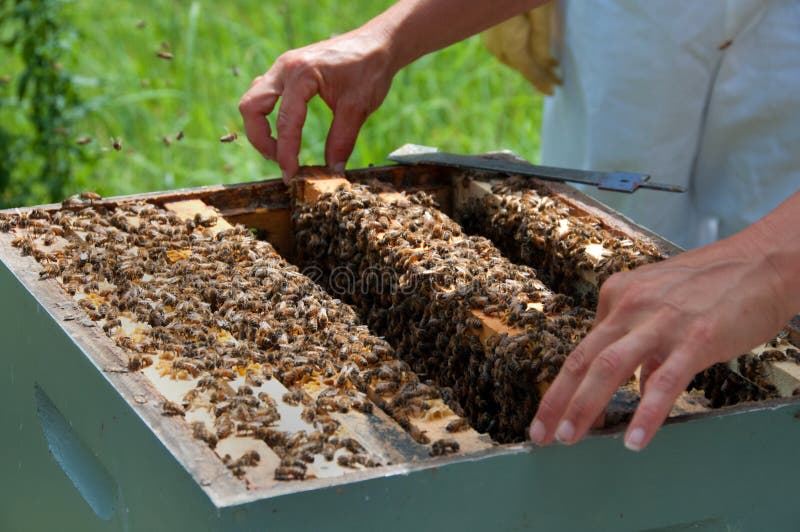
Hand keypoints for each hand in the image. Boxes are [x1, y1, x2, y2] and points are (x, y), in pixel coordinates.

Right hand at [239, 29, 396, 180]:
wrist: (377, 43)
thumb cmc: (370, 69)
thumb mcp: (359, 107)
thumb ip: (342, 140)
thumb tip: (332, 170)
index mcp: (302, 74)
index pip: (286, 121)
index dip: (286, 153)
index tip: (291, 176)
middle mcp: (285, 68)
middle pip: (251, 107)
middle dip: (261, 139)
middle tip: (280, 161)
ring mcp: (283, 67)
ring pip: (253, 99)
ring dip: (260, 127)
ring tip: (280, 149)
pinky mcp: (286, 71)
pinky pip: (263, 93)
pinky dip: (267, 115)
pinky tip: (284, 130)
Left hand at [529, 224, 796, 450]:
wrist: (762, 262)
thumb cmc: (713, 285)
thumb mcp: (660, 302)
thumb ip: (640, 339)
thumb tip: (634, 384)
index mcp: (618, 296)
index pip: (582, 348)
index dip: (562, 386)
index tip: (548, 415)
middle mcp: (630, 306)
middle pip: (583, 359)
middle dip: (557, 400)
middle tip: (540, 434)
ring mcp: (661, 322)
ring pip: (609, 368)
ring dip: (585, 406)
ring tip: (568, 438)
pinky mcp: (696, 339)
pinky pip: (663, 383)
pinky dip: (645, 415)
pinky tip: (634, 441)